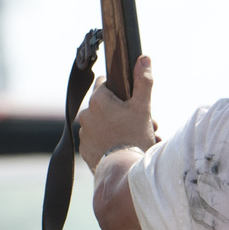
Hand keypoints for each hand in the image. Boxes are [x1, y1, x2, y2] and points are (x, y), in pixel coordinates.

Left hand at [77, 55, 158, 172]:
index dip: (120, 91)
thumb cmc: (134, 137)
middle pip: (104, 106)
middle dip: (121, 113)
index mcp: (97, 99)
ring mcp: (84, 133)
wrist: (124, 171)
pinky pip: (96, 141)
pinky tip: (122, 150)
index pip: (104, 83)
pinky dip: (107, 143)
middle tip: (140, 125)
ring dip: (115, 128)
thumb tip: (144, 58)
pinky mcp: (85, 150)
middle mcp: (86, 114)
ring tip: (134, 140)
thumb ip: (143, 81)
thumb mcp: (143, 107)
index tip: (131, 102)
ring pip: (101, 124)